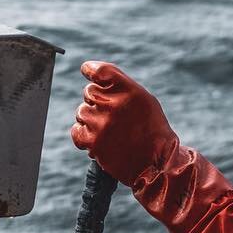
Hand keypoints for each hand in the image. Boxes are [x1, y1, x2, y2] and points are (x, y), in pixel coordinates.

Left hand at [70, 61, 180, 186]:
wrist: (156, 163)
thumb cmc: (152, 130)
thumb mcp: (145, 100)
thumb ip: (121, 86)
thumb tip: (92, 74)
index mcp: (129, 91)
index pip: (101, 71)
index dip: (90, 69)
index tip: (87, 70)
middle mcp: (114, 105)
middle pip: (89, 92)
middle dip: (97, 102)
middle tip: (113, 116)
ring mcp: (101, 123)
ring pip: (82, 112)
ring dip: (91, 120)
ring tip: (110, 131)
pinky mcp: (93, 141)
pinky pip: (76, 130)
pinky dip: (83, 134)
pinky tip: (98, 139)